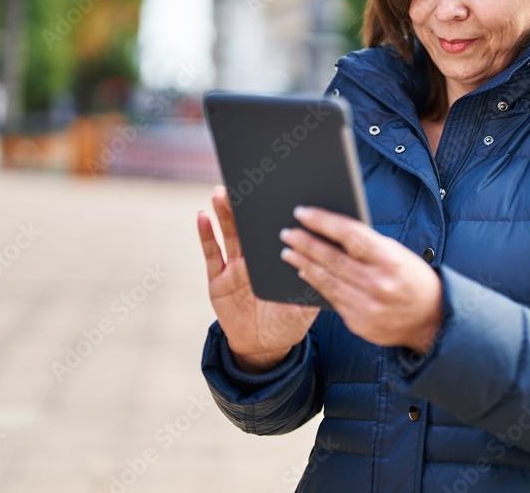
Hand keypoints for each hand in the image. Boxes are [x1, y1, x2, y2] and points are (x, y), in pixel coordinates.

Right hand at [197, 186, 319, 373]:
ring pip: (230, 234)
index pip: (275, 229)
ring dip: (225, 213)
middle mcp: (256, 259)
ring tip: (221, 192)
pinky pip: (212, 254)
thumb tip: (327, 265)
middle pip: (250, 226)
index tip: (276, 188)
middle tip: (244, 182)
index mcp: (276, 260)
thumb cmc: (288, 322)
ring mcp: (236, 267)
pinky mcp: (218, 280)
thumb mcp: (306, 306)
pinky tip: (202, 217)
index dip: (274, 210)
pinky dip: (206, 235)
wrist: (263, 347)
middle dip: (246, 204)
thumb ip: (313, 286)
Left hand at [279, 206, 441, 351]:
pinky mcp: (358, 322)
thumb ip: (368, 245)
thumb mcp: (398, 254)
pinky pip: (330, 298)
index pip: (349, 234)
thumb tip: (330, 229)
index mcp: (390, 259)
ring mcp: (366, 306)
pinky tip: (305, 272)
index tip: (302, 212)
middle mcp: (377, 283)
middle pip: (331, 258)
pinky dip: (315, 283)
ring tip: (288, 250)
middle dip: (305, 242)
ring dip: (303, 262)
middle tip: (287, 232)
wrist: (432, 320)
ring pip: (325, 280)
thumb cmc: (413, 278)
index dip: (323, 221)